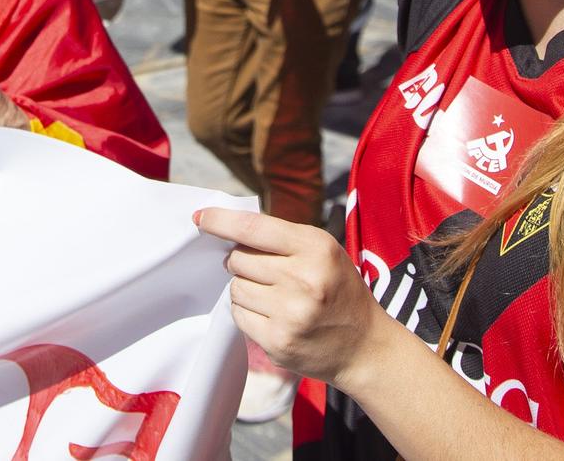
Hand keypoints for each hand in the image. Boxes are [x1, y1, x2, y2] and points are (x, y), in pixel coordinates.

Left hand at [196, 208, 383, 385]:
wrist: (364, 347)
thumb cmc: (338, 290)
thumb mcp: (324, 252)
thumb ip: (282, 238)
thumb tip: (228, 229)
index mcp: (316, 248)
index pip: (254, 228)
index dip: (221, 221)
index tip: (200, 217)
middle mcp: (303, 279)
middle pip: (238, 259)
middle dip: (242, 262)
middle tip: (266, 271)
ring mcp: (289, 313)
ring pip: (235, 288)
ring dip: (245, 288)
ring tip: (274, 296)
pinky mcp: (277, 341)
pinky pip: (238, 316)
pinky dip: (248, 312)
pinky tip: (272, 315)